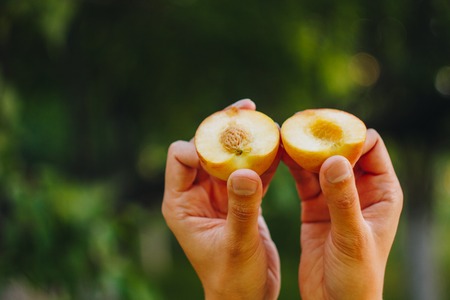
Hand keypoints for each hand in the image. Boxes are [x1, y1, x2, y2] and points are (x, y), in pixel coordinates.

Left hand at [162, 100, 280, 299]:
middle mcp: (196, 194)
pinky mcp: (237, 199)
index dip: (203, 143)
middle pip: (205, 148)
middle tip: (250, 109)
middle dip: (227, 131)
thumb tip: (246, 170)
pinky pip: (249, 171)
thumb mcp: (238, 243)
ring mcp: (217, 195)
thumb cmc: (234, 278)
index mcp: (182, 203)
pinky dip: (264, 159)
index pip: (181, 156)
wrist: (247, 297)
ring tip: (268, 122)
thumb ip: (242, 207)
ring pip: (229, 157)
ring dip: (248, 141)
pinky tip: (281, 146)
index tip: (232, 139)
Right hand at [283, 129, 402, 298]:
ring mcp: (335, 196)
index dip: (348, 133)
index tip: (321, 130)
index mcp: (381, 191)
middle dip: (319, 136)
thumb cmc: (356, 276)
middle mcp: (359, 188)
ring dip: (301, 149)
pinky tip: (275, 157)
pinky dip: (290, 167)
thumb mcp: (351, 236)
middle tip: (295, 124)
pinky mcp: (314, 206)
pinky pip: (302, 179)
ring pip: (318, 162)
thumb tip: (335, 158)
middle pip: (341, 149)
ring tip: (280, 136)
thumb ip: (343, 199)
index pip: (370, 146)